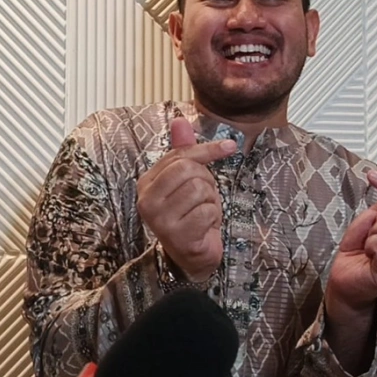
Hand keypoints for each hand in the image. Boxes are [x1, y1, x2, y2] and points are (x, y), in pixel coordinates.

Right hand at [136, 117, 235, 280]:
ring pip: (199, 190)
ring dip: (211, 200)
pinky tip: (205, 226)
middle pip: (189, 170)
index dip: (207, 150)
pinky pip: (206, 212)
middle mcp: (147, 202)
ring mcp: (160, 221)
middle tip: (206, 196)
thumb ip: (183, 151)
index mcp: (146, 183)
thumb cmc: (190, 214)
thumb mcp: (186, 180)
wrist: (192, 255)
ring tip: (204, 211)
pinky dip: (213, 217)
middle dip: (207, 180)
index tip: (230, 147)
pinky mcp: (178, 237)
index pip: (179, 155)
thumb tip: (179, 120)